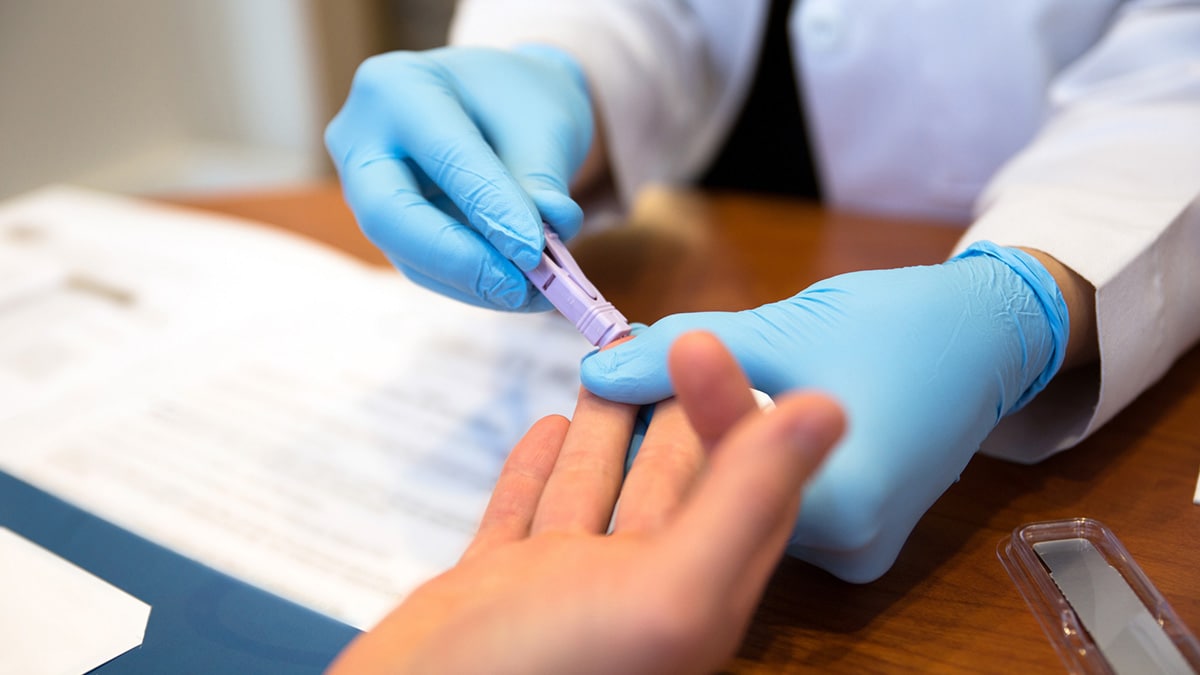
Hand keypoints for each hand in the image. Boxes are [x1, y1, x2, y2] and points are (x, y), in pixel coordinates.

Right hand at [325, 45, 593, 309]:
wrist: (500, 103)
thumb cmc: (519, 102)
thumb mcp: (542, 125)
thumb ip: (538, 185)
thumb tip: (537, 254)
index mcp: (397, 87)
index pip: (444, 155)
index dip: (490, 209)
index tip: (535, 250)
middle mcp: (362, 137)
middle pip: (389, 214)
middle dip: (457, 259)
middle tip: (518, 286)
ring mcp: (364, 187)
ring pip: (405, 252)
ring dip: (473, 282)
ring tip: (533, 293)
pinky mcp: (386, 228)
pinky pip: (421, 267)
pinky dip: (471, 285)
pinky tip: (514, 291)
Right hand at [326, 332, 843, 674]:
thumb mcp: (668, 591)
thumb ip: (744, 502)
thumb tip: (829, 409)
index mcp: (693, 598)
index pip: (738, 488)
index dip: (737, 414)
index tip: (719, 343)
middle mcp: (631, 592)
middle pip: (669, 482)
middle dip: (675, 408)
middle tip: (670, 337)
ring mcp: (558, 589)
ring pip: (596, 488)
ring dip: (610, 428)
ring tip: (613, 362)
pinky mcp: (492, 588)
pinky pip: (526, 513)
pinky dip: (539, 468)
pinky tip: (548, 427)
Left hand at [581, 242, 1068, 581]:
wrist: (985, 337)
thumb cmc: (898, 324)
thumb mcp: (783, 330)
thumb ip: (688, 354)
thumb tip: (601, 370)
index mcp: (841, 505)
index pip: (710, 468)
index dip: (651, 417)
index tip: (611, 376)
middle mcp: (849, 547)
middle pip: (726, 495)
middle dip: (673, 434)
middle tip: (629, 379)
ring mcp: (854, 547)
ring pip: (746, 500)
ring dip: (706, 449)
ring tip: (667, 392)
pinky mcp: (854, 536)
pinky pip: (776, 501)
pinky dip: (744, 463)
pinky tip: (718, 419)